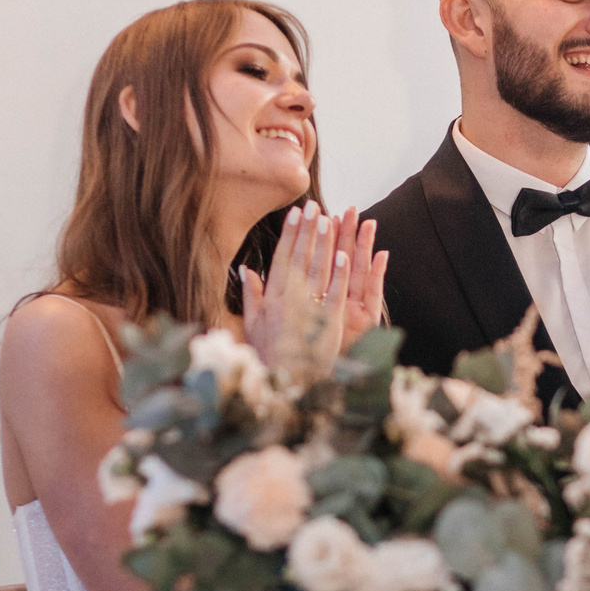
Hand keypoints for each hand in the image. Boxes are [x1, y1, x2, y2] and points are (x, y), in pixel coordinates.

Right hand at [242, 205, 385, 379]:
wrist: (286, 384)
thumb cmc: (269, 355)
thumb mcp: (253, 325)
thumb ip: (252, 295)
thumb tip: (245, 268)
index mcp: (271, 299)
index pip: (282, 258)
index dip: (290, 234)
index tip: (295, 213)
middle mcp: (289, 300)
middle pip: (301, 258)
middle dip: (308, 230)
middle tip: (314, 205)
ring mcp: (309, 310)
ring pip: (318, 270)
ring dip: (324, 243)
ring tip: (330, 219)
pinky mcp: (329, 322)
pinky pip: (335, 293)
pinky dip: (339, 274)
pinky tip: (344, 254)